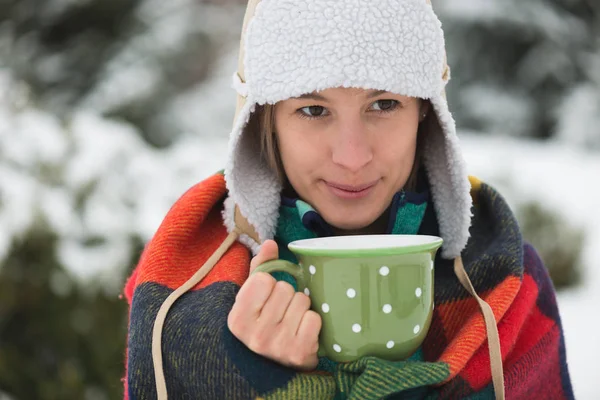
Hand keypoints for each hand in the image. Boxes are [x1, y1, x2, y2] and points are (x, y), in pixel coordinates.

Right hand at [227, 240, 321, 370]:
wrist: (273, 367)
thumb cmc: (262, 324)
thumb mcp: (251, 298)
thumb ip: (259, 267)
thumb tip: (270, 243)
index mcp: (237, 319)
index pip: (263, 279)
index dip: (268, 284)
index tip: (265, 298)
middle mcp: (255, 335)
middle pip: (285, 289)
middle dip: (286, 296)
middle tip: (280, 312)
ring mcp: (278, 345)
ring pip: (302, 301)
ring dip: (300, 307)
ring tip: (291, 321)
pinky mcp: (300, 352)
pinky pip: (314, 318)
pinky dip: (312, 322)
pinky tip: (302, 331)